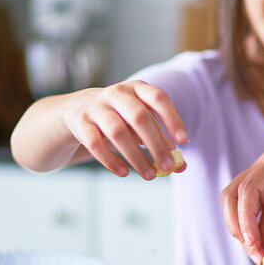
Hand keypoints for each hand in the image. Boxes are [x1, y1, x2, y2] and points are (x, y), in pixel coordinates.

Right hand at [59, 80, 187, 178]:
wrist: (80, 109)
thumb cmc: (122, 118)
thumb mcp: (143, 123)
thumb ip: (162, 142)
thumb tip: (180, 166)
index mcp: (138, 88)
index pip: (158, 98)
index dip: (172, 119)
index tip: (183, 141)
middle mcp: (117, 93)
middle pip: (139, 117)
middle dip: (156, 144)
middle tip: (168, 167)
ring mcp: (96, 106)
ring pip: (117, 132)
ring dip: (136, 157)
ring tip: (150, 175)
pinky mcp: (80, 122)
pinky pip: (95, 143)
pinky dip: (111, 160)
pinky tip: (124, 172)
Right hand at [221, 147, 263, 262]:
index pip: (248, 188)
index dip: (244, 218)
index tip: (253, 244)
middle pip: (234, 195)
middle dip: (238, 226)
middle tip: (253, 252)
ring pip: (240, 208)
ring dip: (246, 233)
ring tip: (261, 257)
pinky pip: (256, 218)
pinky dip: (259, 235)